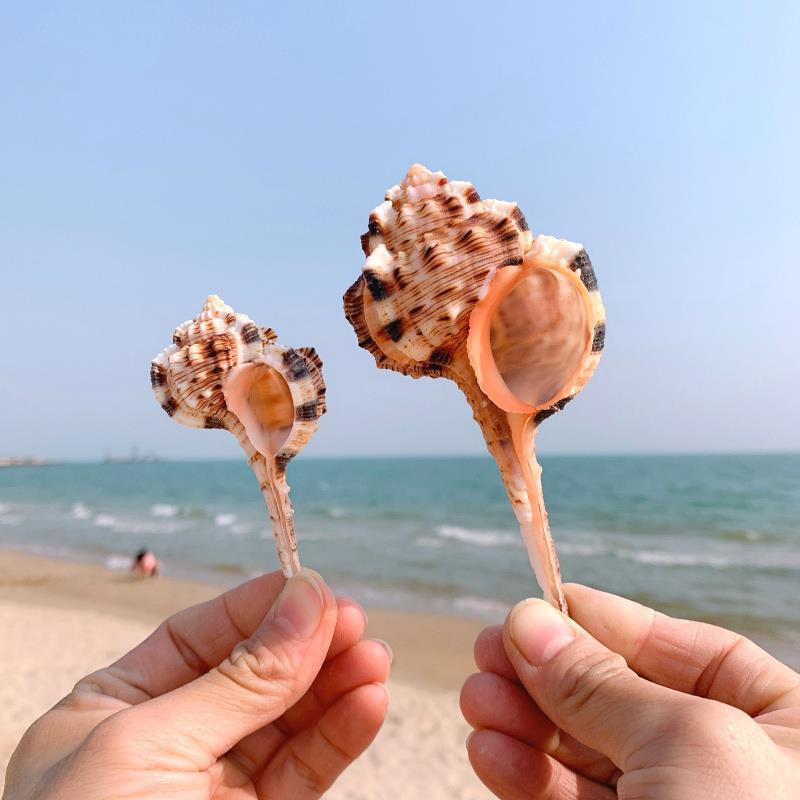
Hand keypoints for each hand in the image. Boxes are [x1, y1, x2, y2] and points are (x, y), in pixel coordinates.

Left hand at [4, 569, 390, 798]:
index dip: (257, 609)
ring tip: (375, 657)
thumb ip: (240, 678)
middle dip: (305, 646)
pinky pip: (303, 772)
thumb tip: (306, 599)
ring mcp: (210, 790)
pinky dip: (339, 737)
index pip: (196, 637)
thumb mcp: (153, 749)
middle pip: (250, 675)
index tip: (312, 588)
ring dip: (335, 686)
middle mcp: (163, 746)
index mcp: (110, 713)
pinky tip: (368, 704)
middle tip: (355, 621)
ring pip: (286, 722)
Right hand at [461, 584, 799, 798]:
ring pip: (587, 755)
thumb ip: (599, 680)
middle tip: (486, 650)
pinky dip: (525, 778)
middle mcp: (733, 774)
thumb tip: (528, 620)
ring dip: (524, 723)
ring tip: (476, 697)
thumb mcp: (686, 743)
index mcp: (789, 731)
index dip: (610, 623)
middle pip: (623, 700)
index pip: (689, 653)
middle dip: (550, 675)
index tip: (540, 602)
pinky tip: (490, 750)